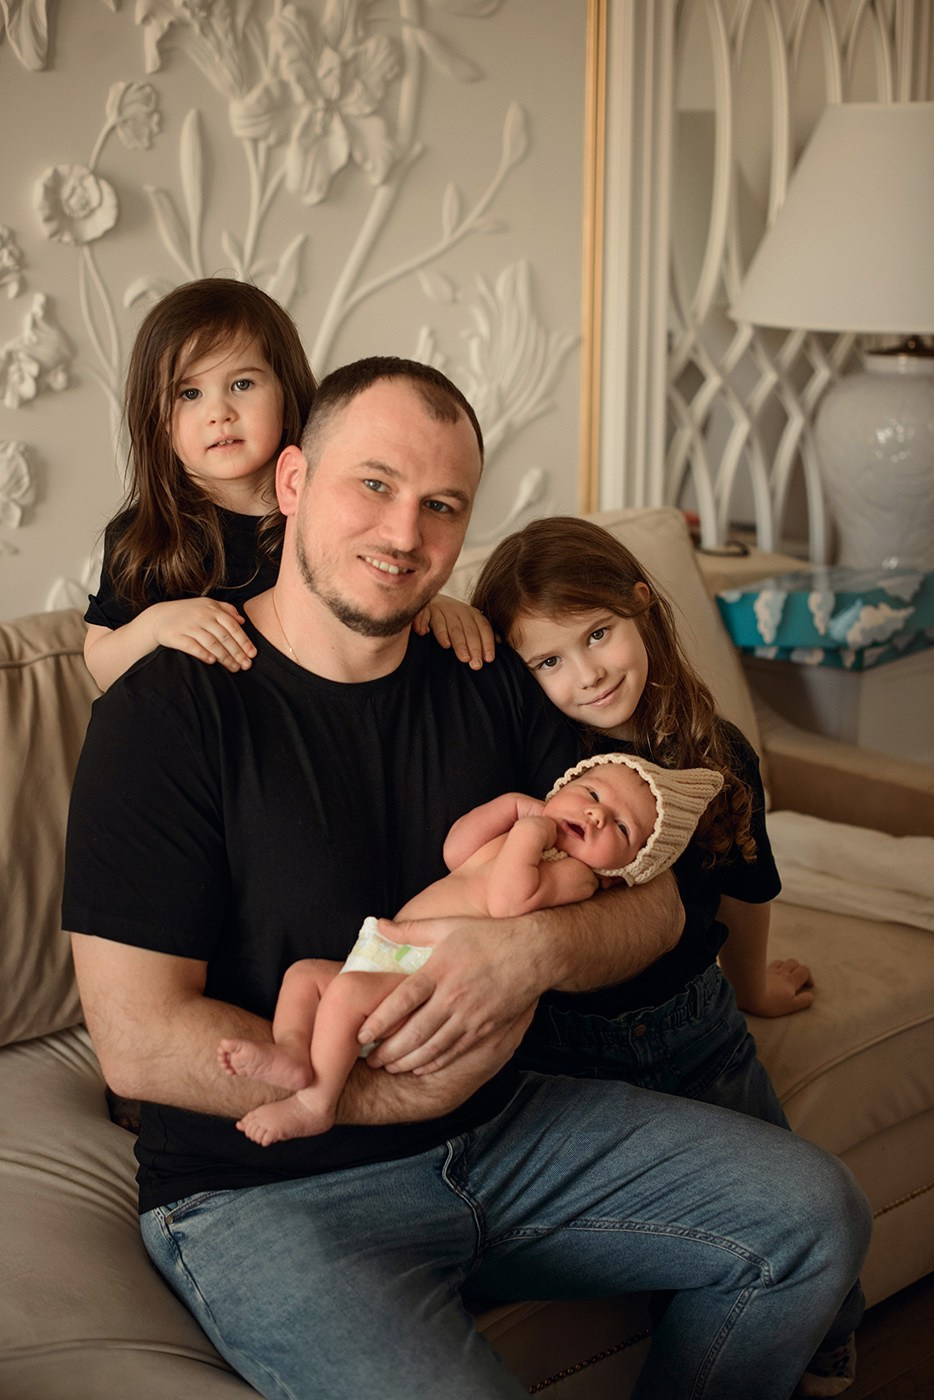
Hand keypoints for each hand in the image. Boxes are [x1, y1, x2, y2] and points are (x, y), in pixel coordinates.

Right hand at [150, 598, 255, 670]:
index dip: (244, 641)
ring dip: (224, 657)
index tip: (253, 654)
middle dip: (237, 653)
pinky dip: (203, 654)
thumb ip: (226, 610)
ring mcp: (189, 626)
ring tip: (234, 668)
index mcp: (212, 609)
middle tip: (246, 666)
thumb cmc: (187, 613)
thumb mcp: (207, 605)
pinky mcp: (176, 636)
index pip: (233, 626)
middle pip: (224, 637)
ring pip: (211, 643)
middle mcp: (202, 616)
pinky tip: (212, 662)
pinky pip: (192, 646)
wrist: (159, 617)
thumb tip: (242, 620)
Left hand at [360, 915, 542, 1074]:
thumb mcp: (449, 926)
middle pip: (415, 1031)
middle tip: (370, 1060)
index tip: (362, 1033)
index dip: (380, 1020)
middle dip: (389, 1051)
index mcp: (440, 970)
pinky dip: (434, 1063)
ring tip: (388, 1067)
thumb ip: (411, 930)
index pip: (403, 1000)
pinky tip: (419, 1067)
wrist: (535, 952)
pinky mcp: (485, 1029)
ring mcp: (471, 1016)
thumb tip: (378, 926)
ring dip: (408, 1061)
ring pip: (433, 1047)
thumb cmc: (489, 936)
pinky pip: (455, 1052)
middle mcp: (454, 997)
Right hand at [414, 594, 494, 669]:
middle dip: (472, 647)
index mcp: (471, 613)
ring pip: (449, 626)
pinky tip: (424, 633)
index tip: (488, 659)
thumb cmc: (454, 618)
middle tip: (475, 664)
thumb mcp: (470, 622)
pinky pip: (424, 615)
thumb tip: (500, 642)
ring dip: (456, 642)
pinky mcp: (424, 609)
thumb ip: (483, 632)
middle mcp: (457, 609)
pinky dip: (423, 622)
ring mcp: (440, 609)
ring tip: (461, 657)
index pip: (482, 627)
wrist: (431, 600)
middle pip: (467, 629)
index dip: (486, 642)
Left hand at [746, 958, 813, 1016]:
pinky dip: (772, 967)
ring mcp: (769, 970)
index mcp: (791, 981)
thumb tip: (811, 996)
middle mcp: (781, 973)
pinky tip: (769, 973)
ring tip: (784, 975)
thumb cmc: (771, 1003)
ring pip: (781, 961)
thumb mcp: (791, 1006)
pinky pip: (768, 964)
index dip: (809, 977)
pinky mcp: (758, 971)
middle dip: (798, 969)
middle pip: (793, 962)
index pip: (804, 970)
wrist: (748, 994)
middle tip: (797, 980)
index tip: (808, 986)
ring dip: (785, 966)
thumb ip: (803, 1001)